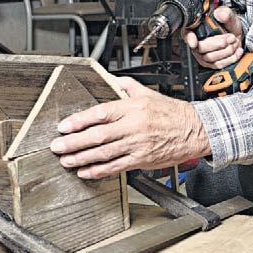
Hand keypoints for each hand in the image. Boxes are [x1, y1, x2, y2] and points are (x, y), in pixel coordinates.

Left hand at [49, 76, 210, 179]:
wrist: (195, 130)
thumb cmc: (173, 113)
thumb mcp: (150, 94)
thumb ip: (128, 86)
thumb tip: (113, 80)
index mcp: (134, 107)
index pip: (101, 113)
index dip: (80, 120)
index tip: (64, 126)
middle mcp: (134, 126)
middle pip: (98, 135)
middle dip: (74, 142)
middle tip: (58, 147)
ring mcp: (138, 144)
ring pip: (104, 153)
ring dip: (82, 158)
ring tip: (67, 160)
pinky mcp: (142, 160)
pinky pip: (116, 167)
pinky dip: (99, 171)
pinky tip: (86, 172)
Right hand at [184, 6, 243, 69]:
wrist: (236, 36)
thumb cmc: (228, 25)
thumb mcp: (229, 16)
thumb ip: (225, 13)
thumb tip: (221, 14)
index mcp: (196, 29)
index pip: (187, 34)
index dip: (189, 38)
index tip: (194, 42)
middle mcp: (196, 43)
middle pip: (201, 48)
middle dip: (218, 44)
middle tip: (230, 37)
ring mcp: (203, 55)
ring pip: (211, 57)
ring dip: (226, 50)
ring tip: (234, 41)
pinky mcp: (211, 63)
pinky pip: (219, 64)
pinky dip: (231, 58)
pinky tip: (237, 50)